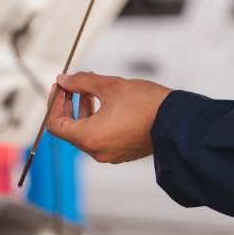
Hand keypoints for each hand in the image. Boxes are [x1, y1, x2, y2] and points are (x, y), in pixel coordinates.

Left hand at [45, 72, 171, 163]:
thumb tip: (63, 80)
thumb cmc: (147, 104)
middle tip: (71, 84)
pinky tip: (105, 101)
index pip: (56, 125)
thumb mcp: (109, 85)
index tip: (61, 86)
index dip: (54, 103)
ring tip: (89, 88)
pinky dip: (96, 119)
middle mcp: (97, 151)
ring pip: (85, 132)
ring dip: (83, 110)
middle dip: (68, 104)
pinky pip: (100, 137)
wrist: (179, 121)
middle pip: (69, 129)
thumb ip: (81, 82)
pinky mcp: (121, 152)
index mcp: (89, 138)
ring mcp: (110, 154)